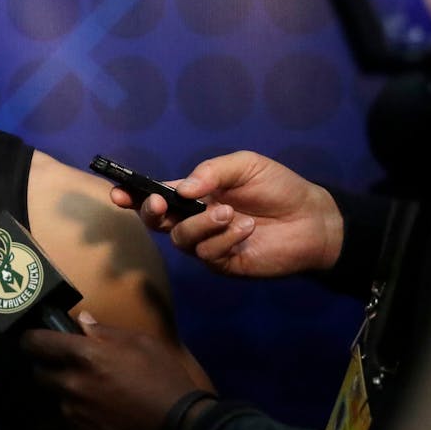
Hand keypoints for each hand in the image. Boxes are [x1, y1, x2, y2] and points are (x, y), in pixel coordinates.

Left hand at [22, 314, 207, 429]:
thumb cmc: (165, 381)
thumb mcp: (143, 344)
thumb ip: (106, 332)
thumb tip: (83, 322)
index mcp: (84, 356)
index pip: (36, 343)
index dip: (32, 339)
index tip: (35, 340)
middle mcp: (71, 386)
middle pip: (39, 374)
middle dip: (49, 369)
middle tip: (70, 369)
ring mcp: (74, 416)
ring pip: (56, 402)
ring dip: (68, 397)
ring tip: (94, 399)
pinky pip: (70, 427)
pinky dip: (80, 422)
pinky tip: (101, 421)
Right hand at [110, 151, 343, 278]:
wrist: (312, 219)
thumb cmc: (278, 188)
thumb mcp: (245, 165)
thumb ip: (211, 172)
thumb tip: (181, 189)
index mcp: (194, 195)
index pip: (156, 196)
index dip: (133, 196)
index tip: (117, 193)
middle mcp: (195, 220)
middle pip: (157, 223)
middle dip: (152, 213)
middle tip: (162, 203)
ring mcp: (208, 244)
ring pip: (182, 239)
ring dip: (202, 224)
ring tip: (230, 213)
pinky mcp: (223, 264)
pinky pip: (208, 254)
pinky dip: (225, 239)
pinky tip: (247, 228)